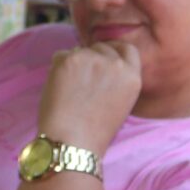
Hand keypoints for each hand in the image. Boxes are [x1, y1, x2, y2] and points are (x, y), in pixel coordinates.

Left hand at [34, 38, 142, 157]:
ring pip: (79, 50)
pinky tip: (59, 89)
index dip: (113, 51)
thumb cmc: (94, 131)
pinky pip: (60, 55)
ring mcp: (93, 59)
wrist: (73, 142)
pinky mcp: (70, 59)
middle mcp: (116, 64)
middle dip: (91, 58)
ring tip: (70, 91)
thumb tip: (100, 61)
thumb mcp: (120, 102)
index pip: (127, 49)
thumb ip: (116, 79)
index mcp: (132, 77)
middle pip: (101, 47)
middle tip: (80, 82)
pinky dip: (57, 68)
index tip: (103, 59)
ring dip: (73, 64)